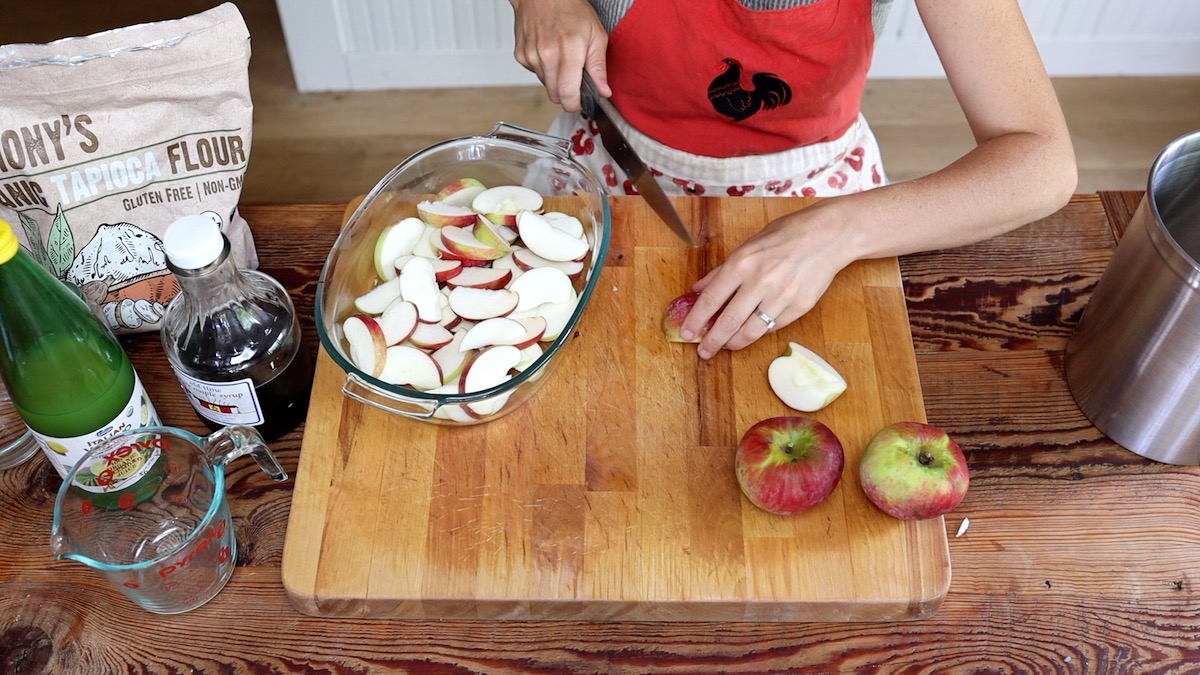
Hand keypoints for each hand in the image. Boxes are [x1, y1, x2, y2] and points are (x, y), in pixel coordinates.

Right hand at [510, 0, 610, 110]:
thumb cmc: (570, 8)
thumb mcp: (596, 35)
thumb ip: (599, 67)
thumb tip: (603, 92)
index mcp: (569, 51)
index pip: (568, 96)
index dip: (575, 104)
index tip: (581, 101)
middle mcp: (547, 55)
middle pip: (555, 96)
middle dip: (567, 93)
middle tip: (575, 77)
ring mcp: (531, 56)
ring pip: (545, 85)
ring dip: (555, 79)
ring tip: (561, 57)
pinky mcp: (521, 55)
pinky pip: (535, 73)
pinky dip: (544, 68)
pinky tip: (549, 51)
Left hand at [679, 202, 851, 358]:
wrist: (829, 235)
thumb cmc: (788, 234)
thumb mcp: (749, 244)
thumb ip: (722, 270)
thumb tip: (699, 288)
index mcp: (743, 263)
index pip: (711, 299)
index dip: (696, 319)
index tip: (686, 332)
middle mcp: (760, 282)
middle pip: (728, 321)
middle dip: (712, 340)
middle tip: (702, 351)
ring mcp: (781, 297)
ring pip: (750, 331)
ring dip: (733, 343)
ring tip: (724, 346)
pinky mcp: (799, 307)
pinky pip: (772, 327)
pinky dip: (758, 331)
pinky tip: (750, 332)